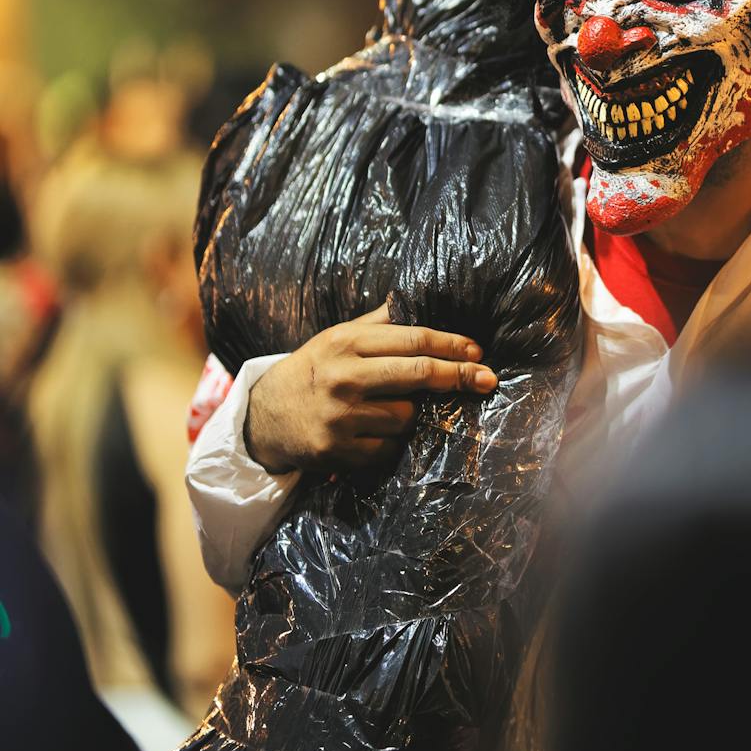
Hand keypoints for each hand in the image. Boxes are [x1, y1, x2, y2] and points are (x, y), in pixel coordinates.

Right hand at [244, 304, 495, 473]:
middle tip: (486, 379)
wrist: (263, 418)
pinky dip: (395, 443)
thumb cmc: (314, 371)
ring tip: (399, 408)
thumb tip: (420, 298)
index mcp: (346, 343)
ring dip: (417, 414)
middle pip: (418, 374)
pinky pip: (390, 448)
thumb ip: (379, 323)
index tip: (477, 351)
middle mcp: (343, 377)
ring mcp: (340, 417)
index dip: (451, 345)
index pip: (413, 340)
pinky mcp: (337, 451)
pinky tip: (383, 434)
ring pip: (407, 416)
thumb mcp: (338, 338)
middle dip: (458, 376)